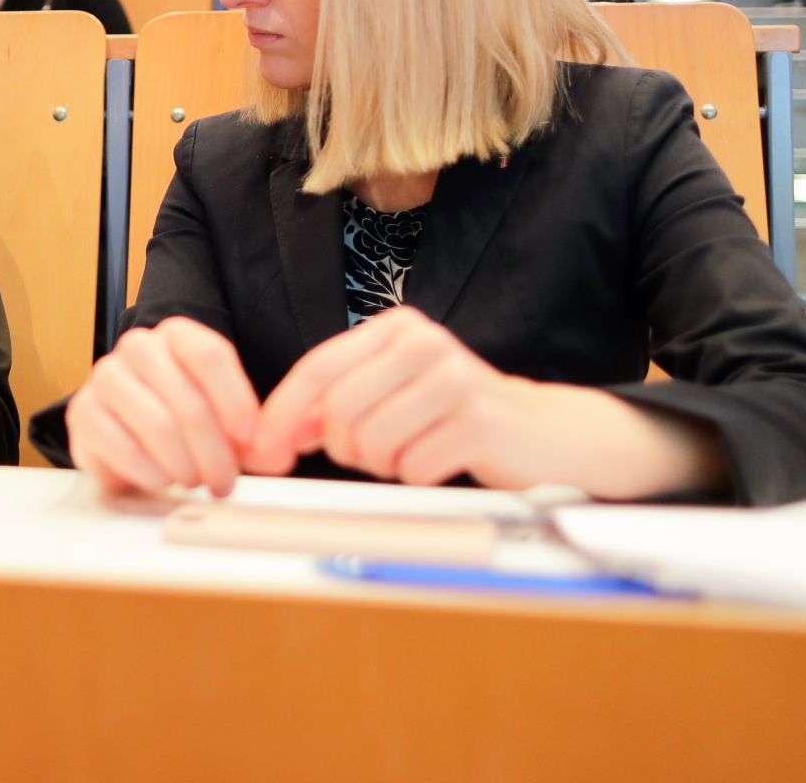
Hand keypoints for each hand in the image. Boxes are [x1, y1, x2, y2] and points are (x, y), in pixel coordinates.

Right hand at [64, 318, 258, 496]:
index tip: (251, 440)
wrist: (125, 437)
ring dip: (184, 465)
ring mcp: (106, 377)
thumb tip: (278, 453)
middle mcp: (138, 347)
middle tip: (224, 482)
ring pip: (159, 425)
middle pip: (188, 400)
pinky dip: (151, 473)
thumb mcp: (223, 423)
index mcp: (176, 335)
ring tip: (194, 481)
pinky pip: (124, 447)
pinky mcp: (82, 413)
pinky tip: (161, 479)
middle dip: (214, 452)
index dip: (236, 401)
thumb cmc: (179, 424)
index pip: (210, 356)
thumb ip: (254, 437)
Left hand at [244, 306, 550, 487]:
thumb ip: (334, 403)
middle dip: (343, 447)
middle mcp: (424, 343)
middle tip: (371, 454)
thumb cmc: (453, 414)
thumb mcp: (392, 392)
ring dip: (381, 464)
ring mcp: (454, 379)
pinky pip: (412, 467)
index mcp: (396, 328)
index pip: (319, 368)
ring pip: (371, 441)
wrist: (542, 431)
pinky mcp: (479, 422)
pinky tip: (439, 461)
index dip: (283, 412)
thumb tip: (274, 432)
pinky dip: (415, 477)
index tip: (263, 447)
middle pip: (339, 410)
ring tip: (410, 452)